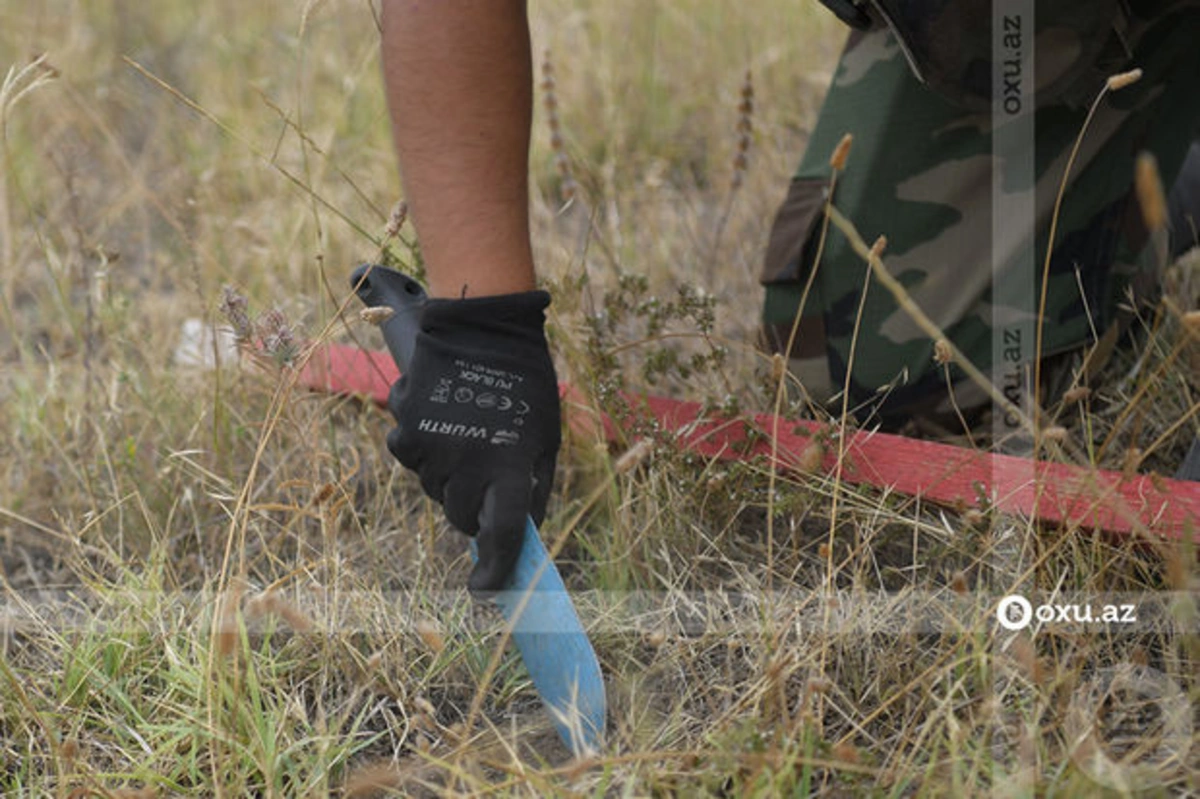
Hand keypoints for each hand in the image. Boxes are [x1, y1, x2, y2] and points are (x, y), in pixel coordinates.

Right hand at [386, 290, 560, 592]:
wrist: (481, 324)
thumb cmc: (525, 384)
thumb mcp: (545, 437)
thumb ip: (534, 487)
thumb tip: (520, 533)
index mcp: (511, 465)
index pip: (503, 533)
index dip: (495, 568)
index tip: (485, 592)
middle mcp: (469, 462)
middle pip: (462, 516)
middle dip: (474, 508)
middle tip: (486, 476)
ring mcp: (433, 446)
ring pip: (435, 488)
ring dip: (449, 475)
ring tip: (468, 432)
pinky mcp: (406, 427)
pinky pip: (411, 456)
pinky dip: (423, 448)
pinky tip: (441, 419)